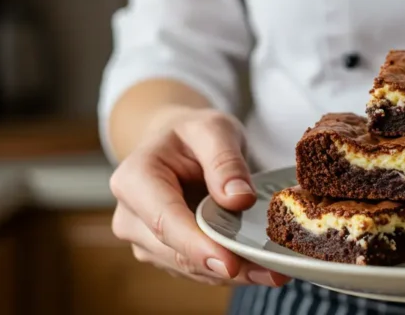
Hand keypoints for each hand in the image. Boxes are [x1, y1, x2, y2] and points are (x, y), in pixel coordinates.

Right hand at [109, 109, 288, 286]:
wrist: (177, 143)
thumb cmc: (192, 134)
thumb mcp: (214, 130)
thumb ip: (225, 161)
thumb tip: (239, 200)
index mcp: (134, 179)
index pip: (165, 221)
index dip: (197, 246)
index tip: (230, 264)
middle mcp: (130, 217)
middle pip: (177, 252)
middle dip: (225, 265)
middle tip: (273, 271)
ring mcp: (144, 240)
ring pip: (189, 268)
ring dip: (232, 274)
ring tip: (274, 271)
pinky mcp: (164, 254)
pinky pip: (197, 269)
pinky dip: (229, 270)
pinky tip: (259, 268)